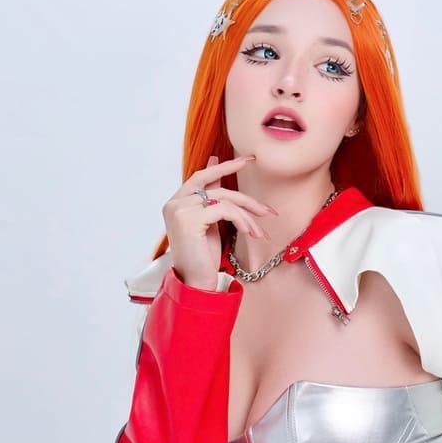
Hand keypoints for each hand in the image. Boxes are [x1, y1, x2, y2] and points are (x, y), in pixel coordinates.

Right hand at [161, 154, 278, 290]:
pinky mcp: (188, 219)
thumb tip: (216, 166)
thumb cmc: (203, 258)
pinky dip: (242, 220)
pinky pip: (224, 210)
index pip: (202, 177)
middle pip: (216, 188)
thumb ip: (212, 198)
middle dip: (245, 197)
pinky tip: (250, 232)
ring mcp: (179, 210)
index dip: (225, 166)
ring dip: (247, 215)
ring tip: (260, 232)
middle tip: (267, 209)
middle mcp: (174, 203)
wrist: (196, 284)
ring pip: (223, 199)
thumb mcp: (210, 223)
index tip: (248, 159)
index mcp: (176, 202)